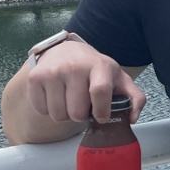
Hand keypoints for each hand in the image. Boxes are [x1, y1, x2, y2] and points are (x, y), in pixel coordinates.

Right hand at [24, 41, 145, 124]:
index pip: (99, 92)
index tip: (101, 117)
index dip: (101, 111)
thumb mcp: (119, 79)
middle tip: (84, 106)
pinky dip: (49, 109)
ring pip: (58, 115)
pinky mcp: (35, 78)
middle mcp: (74, 66)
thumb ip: (135, 98)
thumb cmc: (95, 69)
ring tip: (70, 101)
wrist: (66, 51)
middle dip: (82, 116)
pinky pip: (42, 110)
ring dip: (65, 115)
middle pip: (76, 111)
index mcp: (99, 66)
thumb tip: (132, 118)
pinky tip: (56, 96)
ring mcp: (52, 71)